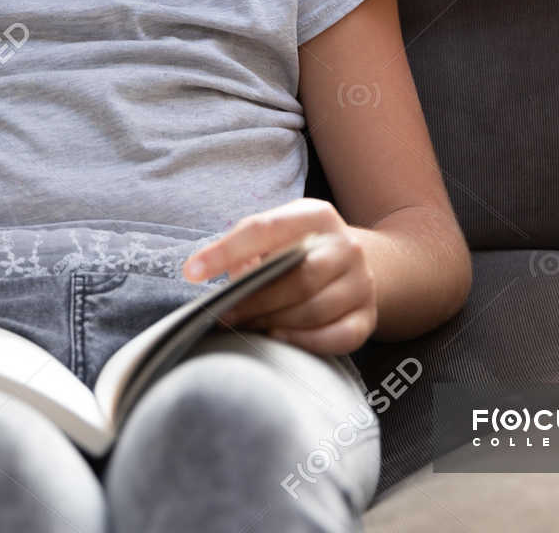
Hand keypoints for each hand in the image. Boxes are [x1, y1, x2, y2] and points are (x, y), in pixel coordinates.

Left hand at [180, 198, 377, 355]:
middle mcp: (345, 246)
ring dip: (272, 322)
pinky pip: (337, 337)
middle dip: (252, 299)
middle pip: (297, 276)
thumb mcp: (276, 237)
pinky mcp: (367, 316)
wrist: (352, 263)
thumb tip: (212, 279)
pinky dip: (303, 342)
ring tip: (244, 326)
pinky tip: (276, 339)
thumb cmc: (298, 251)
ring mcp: (360, 283)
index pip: (265, 230)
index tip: (191, 272)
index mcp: (316, 215)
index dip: (225, 251)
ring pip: (314, 309)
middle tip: (222, 314)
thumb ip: (247, 251)